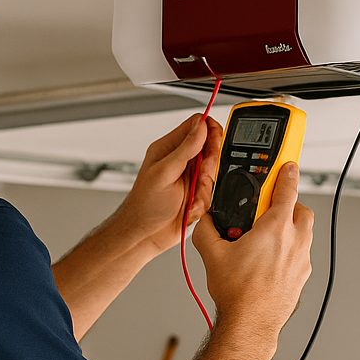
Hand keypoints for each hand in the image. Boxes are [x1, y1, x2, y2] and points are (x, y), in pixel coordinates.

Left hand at [115, 114, 224, 255]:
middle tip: (200, 177)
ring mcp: (189, 178)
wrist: (145, 235)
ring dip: (204, 188)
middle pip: (209, 149)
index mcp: (168, 148)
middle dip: (209, 165)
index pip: (196, 125)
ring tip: (191, 198)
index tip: (214, 143)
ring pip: (213, 173)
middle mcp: (180, 161)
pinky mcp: (196, 195)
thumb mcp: (164, 173)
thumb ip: (185, 149)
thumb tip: (201, 126)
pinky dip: (202, 203)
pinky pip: (211, 193)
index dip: (210, 130)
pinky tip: (189, 209)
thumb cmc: (145, 205)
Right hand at [192, 163, 313, 339]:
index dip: (288, 174)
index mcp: (275, 229)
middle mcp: (295, 242)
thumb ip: (206, 229)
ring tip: (265, 237)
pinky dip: (288, 250)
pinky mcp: (302, 277)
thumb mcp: (212, 254)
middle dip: (289, 203)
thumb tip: (205, 220)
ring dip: (289, 228)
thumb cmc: (238, 293)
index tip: (288, 166)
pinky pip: (300, 254)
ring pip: (303, 233)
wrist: (251, 324)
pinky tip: (269, 260)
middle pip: (301, 210)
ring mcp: (301, 261)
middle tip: (270, 207)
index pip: (287, 190)